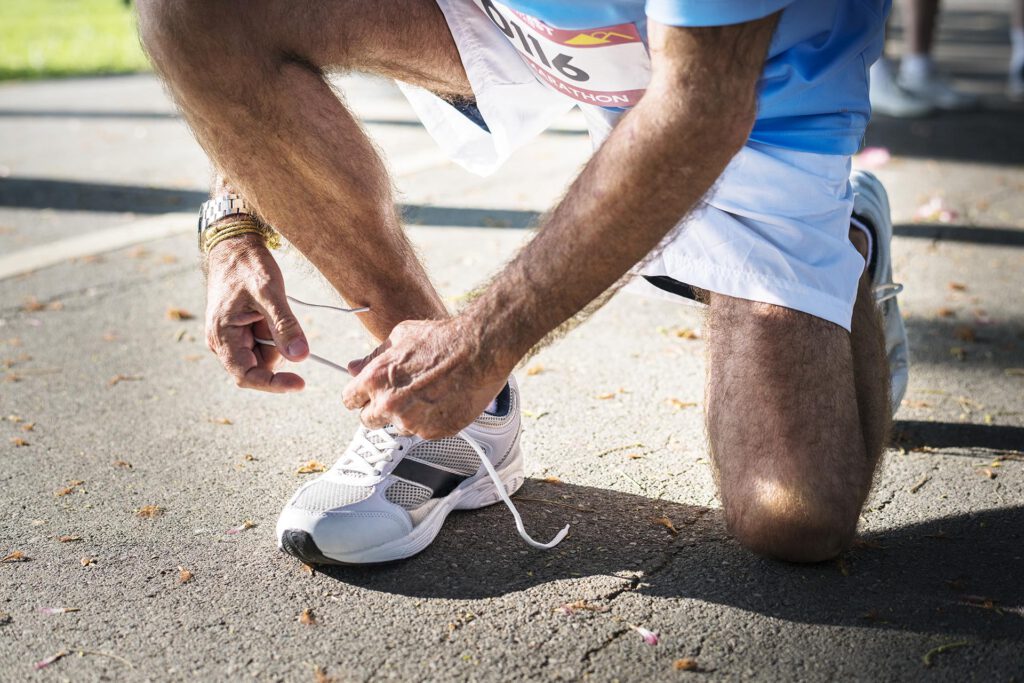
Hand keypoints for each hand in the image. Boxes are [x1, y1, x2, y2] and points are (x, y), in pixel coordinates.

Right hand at [204, 233, 308, 391]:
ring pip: (264, 356)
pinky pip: (264, 344)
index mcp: (222, 336)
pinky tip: (269, 312)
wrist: (235, 247)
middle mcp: (222, 343)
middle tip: (283, 322)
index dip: (273, 384)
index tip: (300, 383)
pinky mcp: (241, 333)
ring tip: (271, 309)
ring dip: (277, 340)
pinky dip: (275, 334)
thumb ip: (285, 326)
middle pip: (258, 368)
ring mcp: (231, 339)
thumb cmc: (247, 266)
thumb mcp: (269, 292)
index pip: (246, 376)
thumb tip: (300, 357)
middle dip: (277, 352)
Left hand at [342, 318, 509, 439]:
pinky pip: (424, 431)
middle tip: (398, 396)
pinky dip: (430, 421)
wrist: (480, 349)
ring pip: (399, 427)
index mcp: (376, 379)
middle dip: (379, 410)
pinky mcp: (435, 432)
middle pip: (369, 421)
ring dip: (407, 416)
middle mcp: (390, 404)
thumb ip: (373, 358)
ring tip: (428, 393)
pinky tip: (442, 400)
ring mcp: (413, 421)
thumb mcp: (400, 337)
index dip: (359, 397)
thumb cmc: (443, 339)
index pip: (350, 401)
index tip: (366, 397)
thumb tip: (353, 368)